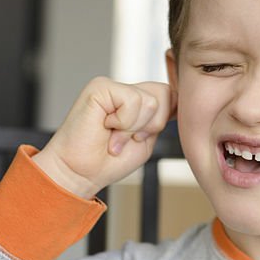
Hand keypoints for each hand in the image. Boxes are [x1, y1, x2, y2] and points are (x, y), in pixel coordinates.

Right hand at [32, 76, 176, 198]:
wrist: (80, 173)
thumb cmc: (109, 161)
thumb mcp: (146, 139)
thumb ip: (160, 118)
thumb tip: (179, 98)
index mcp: (137, 101)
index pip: (171, 95)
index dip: (165, 118)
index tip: (141, 137)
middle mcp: (125, 90)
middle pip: (166, 94)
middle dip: (152, 125)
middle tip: (127, 139)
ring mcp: (113, 86)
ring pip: (150, 101)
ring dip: (134, 128)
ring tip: (113, 137)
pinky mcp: (100, 86)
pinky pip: (132, 100)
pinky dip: (123, 123)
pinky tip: (105, 127)